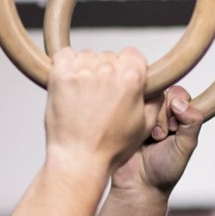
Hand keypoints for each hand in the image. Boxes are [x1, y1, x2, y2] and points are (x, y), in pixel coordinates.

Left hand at [43, 48, 149, 172]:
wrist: (78, 160)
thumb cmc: (110, 148)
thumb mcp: (145, 125)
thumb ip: (154, 99)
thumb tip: (154, 85)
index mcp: (132, 77)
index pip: (132, 55)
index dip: (128, 68)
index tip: (121, 82)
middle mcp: (107, 70)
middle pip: (109, 56)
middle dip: (106, 72)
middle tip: (100, 96)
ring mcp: (82, 71)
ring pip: (86, 56)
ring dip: (86, 70)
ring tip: (84, 96)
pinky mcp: (60, 76)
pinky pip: (63, 56)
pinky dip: (65, 66)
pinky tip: (69, 85)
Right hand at [110, 86, 203, 196]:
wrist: (137, 185)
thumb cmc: (164, 170)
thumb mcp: (185, 147)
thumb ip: (191, 123)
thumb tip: (179, 101)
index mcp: (179, 117)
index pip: (180, 95)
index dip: (178, 109)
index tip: (174, 131)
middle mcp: (160, 112)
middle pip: (163, 94)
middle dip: (163, 116)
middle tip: (159, 137)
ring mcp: (142, 114)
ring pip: (146, 98)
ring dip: (149, 119)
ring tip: (148, 138)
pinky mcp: (125, 117)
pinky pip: (128, 105)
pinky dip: (134, 117)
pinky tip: (135, 134)